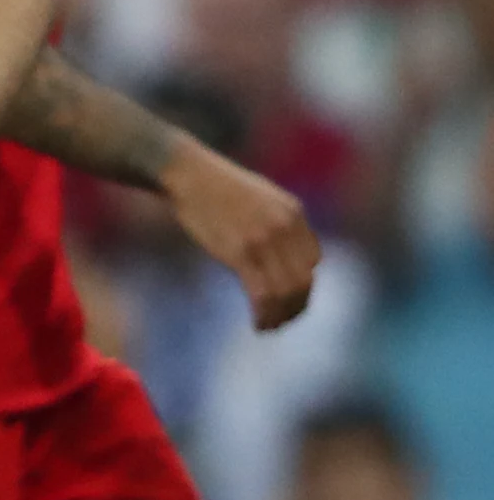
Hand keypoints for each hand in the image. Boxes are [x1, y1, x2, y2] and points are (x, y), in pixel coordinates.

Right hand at [165, 142, 318, 328]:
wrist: (186, 172)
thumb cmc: (213, 184)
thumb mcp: (257, 196)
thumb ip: (275, 220)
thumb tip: (277, 249)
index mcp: (293, 212)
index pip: (313, 260)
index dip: (302, 285)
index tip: (284, 299)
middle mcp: (286, 227)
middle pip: (304, 280)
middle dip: (295, 307)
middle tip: (280, 322)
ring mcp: (264, 239)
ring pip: (286, 291)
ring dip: (280, 316)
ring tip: (267, 326)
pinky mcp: (241, 252)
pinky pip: (262, 293)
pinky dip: (264, 314)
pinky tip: (257, 323)